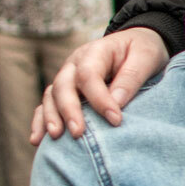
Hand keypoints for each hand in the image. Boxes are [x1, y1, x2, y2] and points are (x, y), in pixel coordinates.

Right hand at [29, 27, 168, 143]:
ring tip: (56, 137)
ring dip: (51, 117)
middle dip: (69, 110)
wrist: (137, 44)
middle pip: (63, 86)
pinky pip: (47, 105)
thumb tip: (116, 102)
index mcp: (96, 51)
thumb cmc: (142, 50)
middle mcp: (75, 63)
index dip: (99, 99)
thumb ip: (131, 77)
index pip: (89, 75)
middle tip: (78, 133)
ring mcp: (67, 77)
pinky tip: (38, 141)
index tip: (115, 120)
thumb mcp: (146, 57)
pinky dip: (41, 121)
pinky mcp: (65, 91)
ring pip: (51, 96)